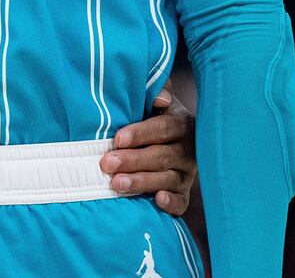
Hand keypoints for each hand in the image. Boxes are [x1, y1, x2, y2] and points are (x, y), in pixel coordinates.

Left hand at [101, 80, 197, 215]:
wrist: (170, 140)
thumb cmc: (151, 117)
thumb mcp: (153, 102)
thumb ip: (154, 92)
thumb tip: (160, 97)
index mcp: (181, 124)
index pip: (162, 128)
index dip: (140, 134)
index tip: (118, 139)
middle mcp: (187, 150)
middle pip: (162, 156)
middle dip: (133, 160)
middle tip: (107, 164)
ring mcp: (187, 174)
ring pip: (168, 179)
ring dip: (142, 182)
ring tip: (117, 184)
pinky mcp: (183, 194)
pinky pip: (181, 202)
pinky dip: (171, 203)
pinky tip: (158, 201)